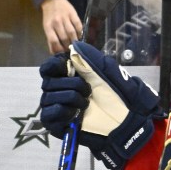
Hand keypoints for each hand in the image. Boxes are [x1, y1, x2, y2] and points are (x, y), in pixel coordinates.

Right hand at [40, 42, 164, 169]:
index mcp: (66, 76)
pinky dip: (63, 111)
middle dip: (71, 85)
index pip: (48, 66)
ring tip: (85, 105)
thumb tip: (75, 45)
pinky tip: (75, 115)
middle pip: (49, 82)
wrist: (122, 121)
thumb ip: (91, 57)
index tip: (68, 67)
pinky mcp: (53, 124)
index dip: (55, 65)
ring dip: (71, 99)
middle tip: (88, 91)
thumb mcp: (107, 71)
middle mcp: (56, 90)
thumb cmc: (114, 95)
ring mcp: (53, 107)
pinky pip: (49, 113)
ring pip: (49, 97)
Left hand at [41, 0, 81, 53]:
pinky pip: (78, 25)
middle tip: (71, 49)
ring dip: (75, 40)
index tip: (63, 53)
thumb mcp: (47, 27)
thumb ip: (50, 40)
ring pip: (72, 33)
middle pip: (64, 38)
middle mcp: (56, 22)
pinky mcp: (73, 13)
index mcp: (48, 27)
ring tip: (76, 44)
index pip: (54, 41)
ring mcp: (65, 17)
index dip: (59, 49)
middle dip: (68, 46)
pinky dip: (80, 32)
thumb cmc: (49, 16)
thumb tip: (55, 53)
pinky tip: (79, 35)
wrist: (52, 0)